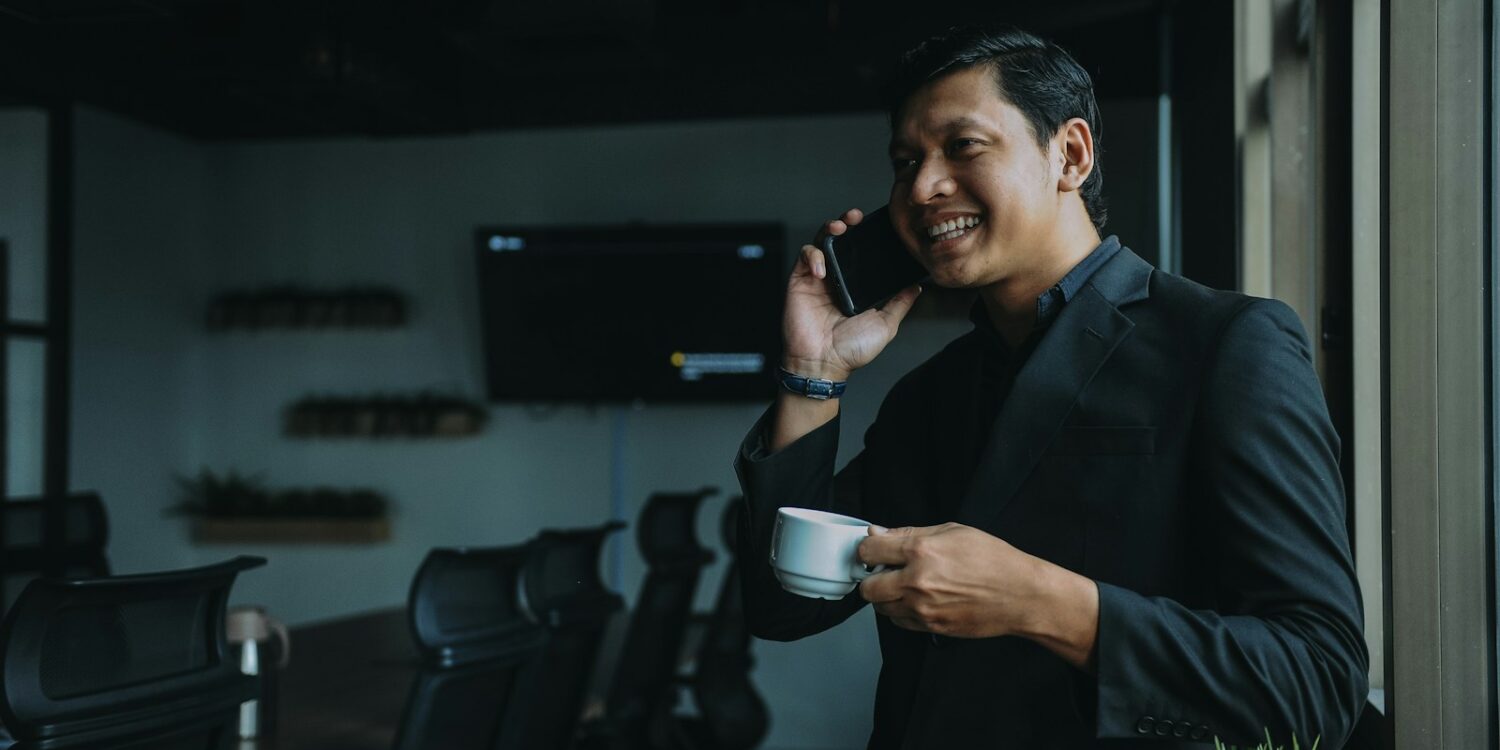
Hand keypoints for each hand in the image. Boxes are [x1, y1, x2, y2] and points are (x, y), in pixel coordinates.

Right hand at [782, 208, 921, 380]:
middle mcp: (836, 278)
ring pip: (821, 241)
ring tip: (840, 227)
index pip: (860, 252)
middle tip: (856, 217)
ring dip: (829, 229)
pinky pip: (805, 256)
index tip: (878, 225)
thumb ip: (900, 303)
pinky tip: (823, 268)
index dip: (866, 235)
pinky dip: (814, 255)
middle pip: (840, 240)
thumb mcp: (885, 324)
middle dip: (847, 222)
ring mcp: (816, 279)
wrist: (823, 364)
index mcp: (855, 285)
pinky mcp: (799, 282)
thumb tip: (918, 286)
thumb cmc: (851, 350)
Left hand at [856, 524, 1101, 669]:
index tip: (873, 550)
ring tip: (906, 585)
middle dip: (872, 577)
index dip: (867, 549)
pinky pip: (899, 622)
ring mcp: (923, 608)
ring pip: (881, 607)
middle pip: (867, 587)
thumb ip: (909, 533)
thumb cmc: (993, 560)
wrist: (1020, 595)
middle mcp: (916, 581)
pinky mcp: (930, 627)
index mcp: (921, 551)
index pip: (868, 550)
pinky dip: (902, 612)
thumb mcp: (953, 531)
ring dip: (886, 596)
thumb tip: (877, 533)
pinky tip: (918, 600)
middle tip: (886, 571)